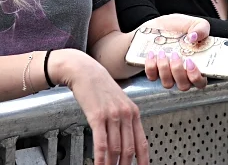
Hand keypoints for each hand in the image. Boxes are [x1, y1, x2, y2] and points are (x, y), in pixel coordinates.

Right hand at [51, 49, 148, 164]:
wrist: (84, 70)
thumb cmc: (100, 85)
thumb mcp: (119, 100)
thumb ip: (125, 117)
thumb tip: (127, 138)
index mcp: (133, 112)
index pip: (142, 142)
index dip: (143, 159)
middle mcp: (125, 114)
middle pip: (129, 149)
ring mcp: (112, 115)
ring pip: (115, 148)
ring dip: (112, 164)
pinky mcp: (97, 116)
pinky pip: (101, 143)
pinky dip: (100, 158)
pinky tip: (99, 164)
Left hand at [138, 14, 209, 90]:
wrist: (161, 24)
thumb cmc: (181, 27)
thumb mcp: (195, 23)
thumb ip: (201, 29)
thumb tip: (194, 37)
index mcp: (197, 66)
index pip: (200, 82)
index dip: (196, 77)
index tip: (189, 61)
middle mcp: (183, 75)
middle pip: (183, 86)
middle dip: (178, 71)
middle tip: (175, 54)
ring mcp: (168, 75)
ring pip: (167, 83)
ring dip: (164, 69)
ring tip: (162, 52)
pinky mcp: (154, 72)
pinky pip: (152, 77)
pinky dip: (151, 67)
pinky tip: (152, 54)